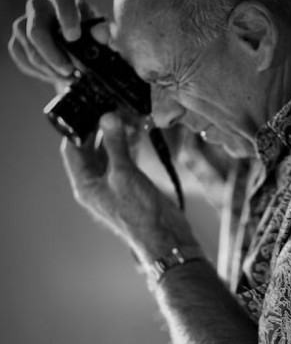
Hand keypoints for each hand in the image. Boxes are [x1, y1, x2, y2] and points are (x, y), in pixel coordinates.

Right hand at [8, 0, 109, 88]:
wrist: (78, 51)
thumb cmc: (92, 38)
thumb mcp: (103, 36)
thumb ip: (104, 34)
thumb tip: (102, 32)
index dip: (66, 15)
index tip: (74, 37)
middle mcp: (42, 6)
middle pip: (37, 27)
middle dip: (53, 54)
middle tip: (70, 70)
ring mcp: (26, 22)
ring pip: (27, 42)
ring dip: (47, 65)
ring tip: (66, 76)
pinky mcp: (18, 39)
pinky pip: (19, 53)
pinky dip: (37, 69)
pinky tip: (54, 74)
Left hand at [61, 111, 198, 266]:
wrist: (164, 235)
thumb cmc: (139, 213)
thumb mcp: (123, 173)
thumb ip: (115, 144)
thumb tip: (108, 119)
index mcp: (85, 184)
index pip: (73, 150)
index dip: (78, 128)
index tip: (88, 109)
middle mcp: (97, 183)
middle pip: (91, 149)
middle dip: (100, 129)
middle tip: (110, 108)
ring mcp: (115, 183)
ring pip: (111, 152)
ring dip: (117, 135)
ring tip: (126, 116)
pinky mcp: (132, 183)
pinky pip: (126, 158)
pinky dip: (130, 144)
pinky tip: (138, 131)